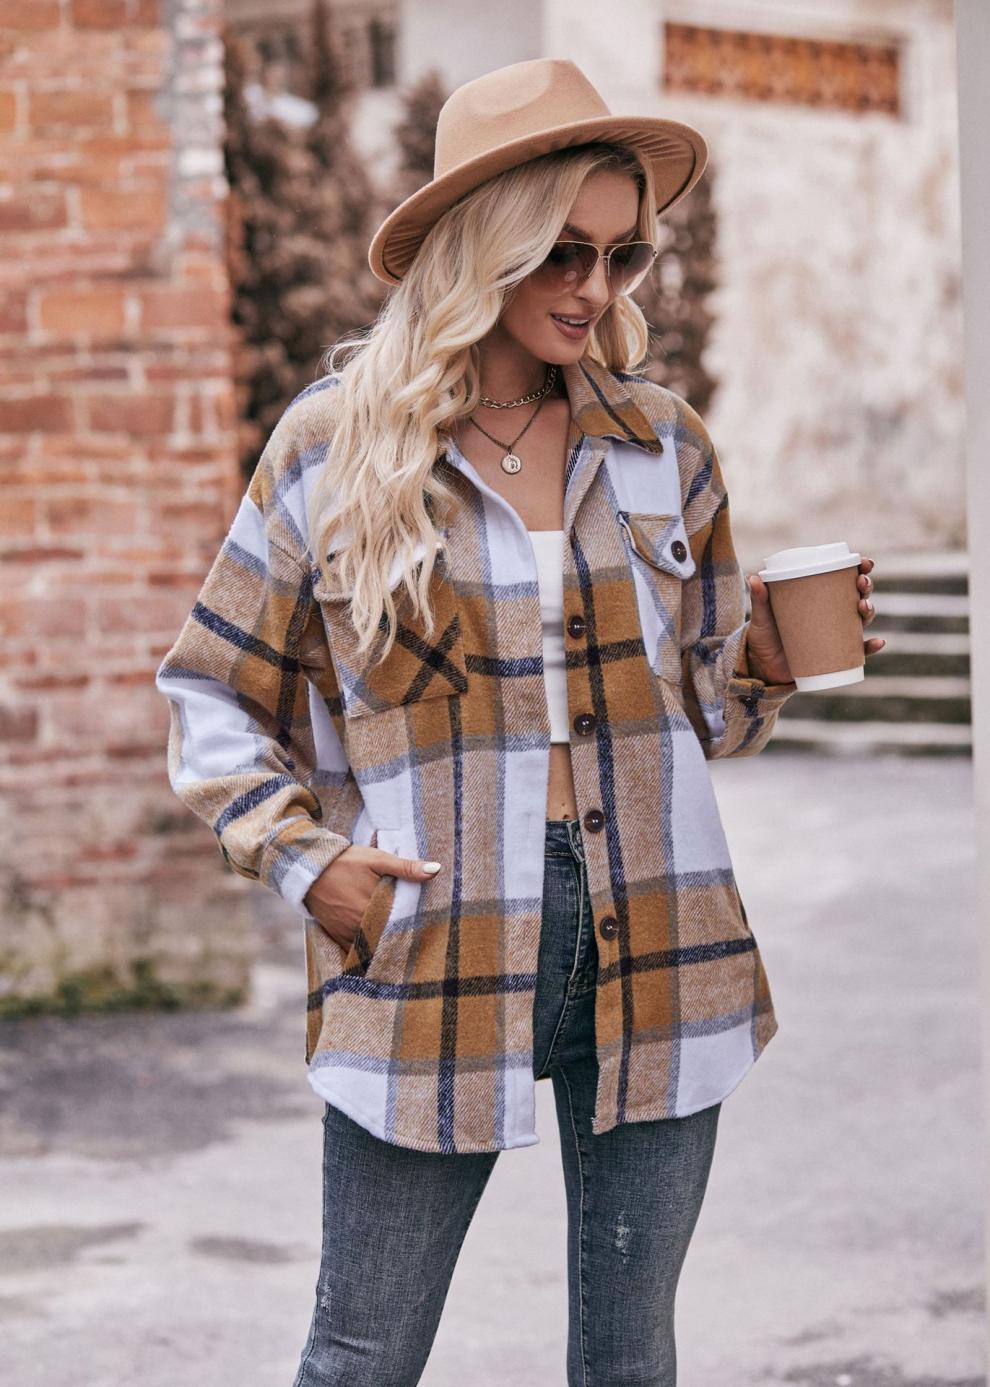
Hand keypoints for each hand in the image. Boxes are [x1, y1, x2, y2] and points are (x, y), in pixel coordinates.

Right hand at [303, 846, 441, 952]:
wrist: (309, 868)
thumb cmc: (346, 861)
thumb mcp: (377, 859)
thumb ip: (405, 867)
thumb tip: (435, 870)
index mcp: (374, 907)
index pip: (402, 925)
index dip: (416, 928)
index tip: (431, 930)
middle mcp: (360, 925)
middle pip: (388, 938)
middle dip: (403, 939)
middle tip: (423, 942)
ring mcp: (347, 933)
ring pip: (373, 947)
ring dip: (386, 946)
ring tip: (406, 948)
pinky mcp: (337, 936)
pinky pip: (355, 952)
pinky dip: (368, 953)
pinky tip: (381, 952)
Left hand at [744, 556, 886, 685]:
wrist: (762, 667)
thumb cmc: (765, 636)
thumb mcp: (762, 617)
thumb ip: (760, 599)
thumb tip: (753, 577)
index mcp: (818, 597)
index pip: (844, 579)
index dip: (860, 569)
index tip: (865, 563)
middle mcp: (831, 614)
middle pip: (857, 596)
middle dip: (865, 587)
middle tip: (861, 584)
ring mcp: (835, 634)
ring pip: (861, 620)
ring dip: (869, 611)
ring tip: (863, 608)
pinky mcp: (835, 655)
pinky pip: (858, 651)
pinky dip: (870, 647)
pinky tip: (878, 642)